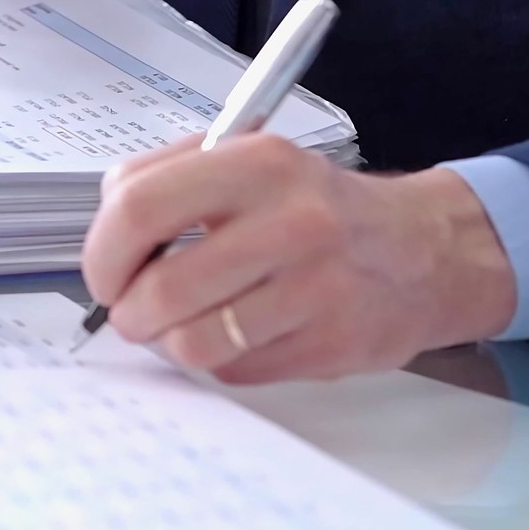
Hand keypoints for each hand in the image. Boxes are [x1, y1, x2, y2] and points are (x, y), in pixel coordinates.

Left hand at [81, 135, 518, 383]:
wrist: (426, 249)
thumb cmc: (315, 205)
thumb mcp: (246, 160)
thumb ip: (166, 180)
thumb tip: (106, 235)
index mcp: (256, 163)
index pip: (139, 206)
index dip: (102, 251)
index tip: (103, 273)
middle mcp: (291, 221)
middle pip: (162, 288)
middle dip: (130, 312)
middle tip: (133, 311)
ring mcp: (316, 288)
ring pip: (194, 341)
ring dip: (172, 342)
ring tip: (184, 323)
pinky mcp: (331, 344)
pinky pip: (235, 370)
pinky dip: (221, 359)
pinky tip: (242, 332)